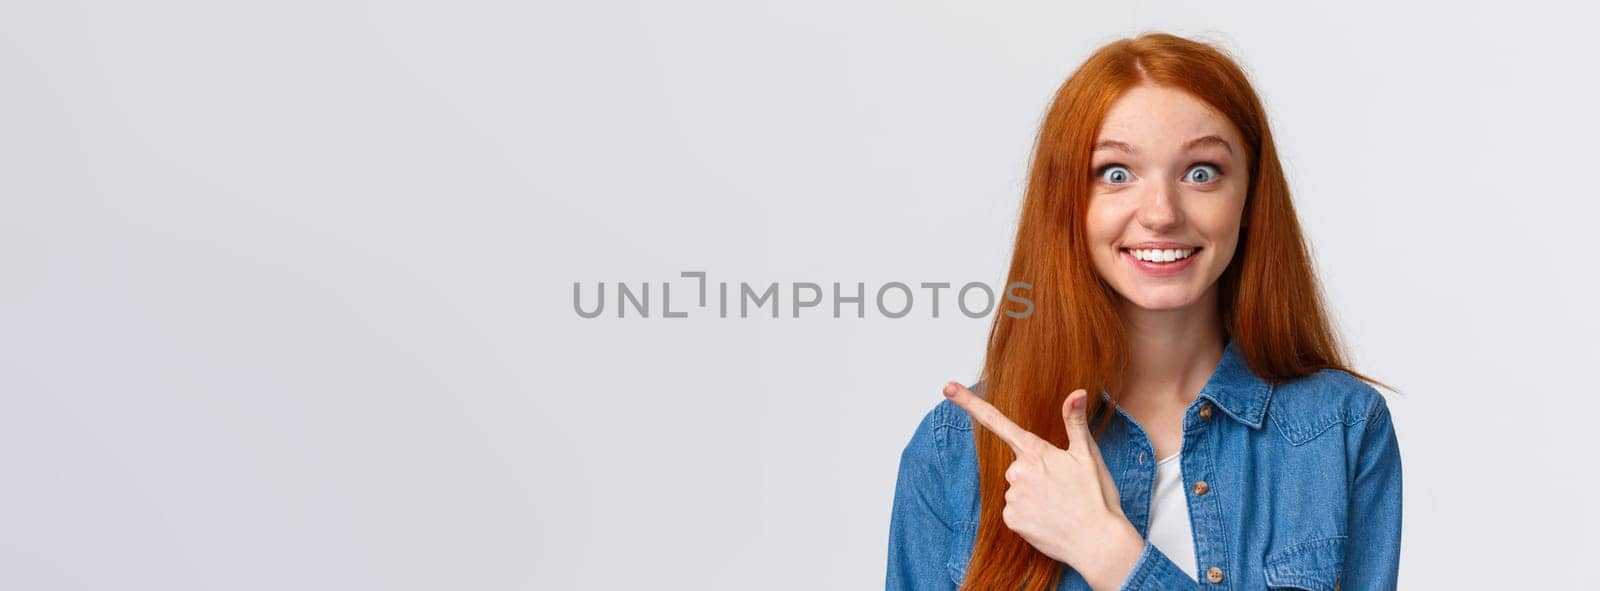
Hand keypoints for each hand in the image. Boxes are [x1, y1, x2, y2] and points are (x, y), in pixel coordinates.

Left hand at [942, 382, 1144, 589]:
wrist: (1097, 542)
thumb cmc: (1095, 497)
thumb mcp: (1088, 455)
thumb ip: (1075, 421)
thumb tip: (1077, 391)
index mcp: (1034, 451)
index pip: (996, 421)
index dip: (969, 403)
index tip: (947, 387)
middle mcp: (1017, 471)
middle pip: (1018, 466)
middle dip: (1035, 474)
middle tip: (1062, 488)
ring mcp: (1012, 496)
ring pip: (1017, 490)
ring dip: (1034, 495)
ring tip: (1059, 506)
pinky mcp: (1010, 520)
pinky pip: (1015, 511)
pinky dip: (1030, 515)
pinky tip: (1049, 520)